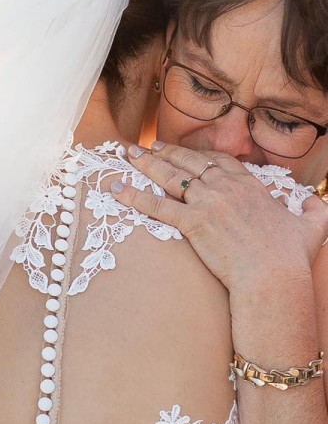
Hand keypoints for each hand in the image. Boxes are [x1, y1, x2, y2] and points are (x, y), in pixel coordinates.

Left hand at [111, 142, 327, 290]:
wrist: (273, 276)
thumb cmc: (290, 256)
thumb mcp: (311, 227)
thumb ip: (313, 212)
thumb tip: (316, 204)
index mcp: (248, 184)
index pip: (217, 161)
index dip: (194, 155)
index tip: (180, 151)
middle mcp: (225, 187)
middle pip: (187, 163)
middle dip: (163, 153)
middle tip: (144, 147)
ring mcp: (207, 202)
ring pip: (169, 177)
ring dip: (145, 164)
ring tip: (127, 155)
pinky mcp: (193, 222)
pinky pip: (157, 205)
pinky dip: (134, 196)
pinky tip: (116, 190)